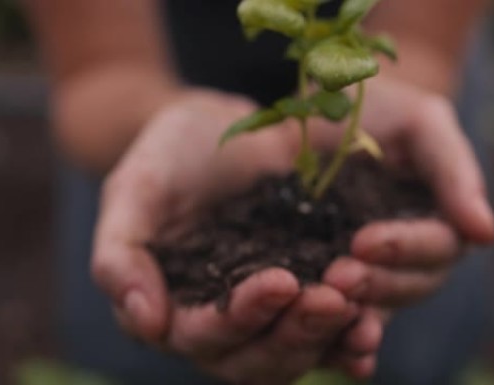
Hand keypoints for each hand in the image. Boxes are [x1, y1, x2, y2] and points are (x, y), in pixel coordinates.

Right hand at [91, 89, 358, 384]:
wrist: (219, 131)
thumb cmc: (167, 156)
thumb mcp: (134, 191)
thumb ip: (121, 255)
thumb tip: (146, 323)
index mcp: (171, 309)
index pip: (202, 337)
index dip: (241, 318)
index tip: (281, 281)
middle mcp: (218, 323)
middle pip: (255, 360)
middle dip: (295, 334)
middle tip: (334, 297)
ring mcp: (264, 312)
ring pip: (293, 352)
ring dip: (328, 337)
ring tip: (358, 302)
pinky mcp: (302, 293)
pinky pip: (325, 331)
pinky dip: (347, 340)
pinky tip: (372, 327)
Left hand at [309, 75, 493, 377]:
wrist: (319, 109)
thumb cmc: (377, 107)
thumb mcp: (420, 123)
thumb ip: (455, 171)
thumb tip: (486, 234)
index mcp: (439, 217)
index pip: (438, 245)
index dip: (405, 248)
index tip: (363, 241)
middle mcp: (413, 252)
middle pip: (413, 285)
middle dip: (378, 283)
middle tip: (338, 276)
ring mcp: (376, 269)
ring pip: (382, 307)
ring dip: (359, 315)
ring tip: (326, 307)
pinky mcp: (337, 278)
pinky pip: (348, 316)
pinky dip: (342, 337)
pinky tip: (331, 352)